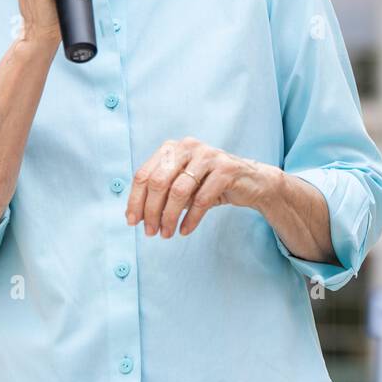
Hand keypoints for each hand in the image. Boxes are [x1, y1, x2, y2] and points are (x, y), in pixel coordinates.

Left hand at [126, 137, 270, 237]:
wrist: (249, 181)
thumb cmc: (209, 184)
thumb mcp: (181, 185)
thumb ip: (160, 194)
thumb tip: (135, 215)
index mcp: (171, 148)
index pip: (144, 174)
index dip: (135, 200)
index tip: (132, 222)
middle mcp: (187, 147)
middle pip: (158, 182)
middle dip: (151, 211)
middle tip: (150, 232)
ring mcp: (207, 156)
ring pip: (179, 191)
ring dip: (169, 217)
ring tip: (166, 234)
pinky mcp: (225, 169)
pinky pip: (202, 199)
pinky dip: (191, 219)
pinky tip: (184, 230)